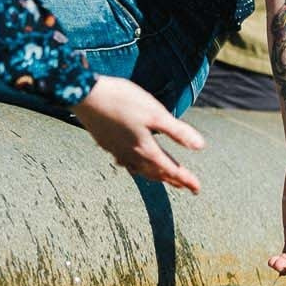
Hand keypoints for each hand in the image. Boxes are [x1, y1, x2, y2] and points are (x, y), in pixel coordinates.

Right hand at [74, 75, 205, 193]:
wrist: (85, 96)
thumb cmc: (123, 101)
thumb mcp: (156, 114)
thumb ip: (178, 132)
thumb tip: (200, 146)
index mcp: (146, 149)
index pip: (171, 169)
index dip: (186, 179)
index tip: (197, 189)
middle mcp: (131, 154)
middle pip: (156, 173)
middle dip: (173, 180)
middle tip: (186, 188)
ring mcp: (116, 150)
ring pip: (139, 169)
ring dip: (154, 176)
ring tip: (163, 179)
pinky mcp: (106, 143)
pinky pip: (124, 162)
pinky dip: (133, 167)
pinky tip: (131, 163)